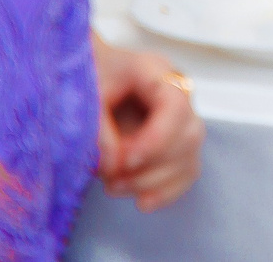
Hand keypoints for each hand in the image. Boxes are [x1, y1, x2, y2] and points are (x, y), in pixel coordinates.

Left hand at [92, 35, 203, 210]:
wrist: (82, 76)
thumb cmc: (83, 78)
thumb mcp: (84, 97)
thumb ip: (98, 130)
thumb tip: (112, 166)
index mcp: (155, 70)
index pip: (176, 106)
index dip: (156, 140)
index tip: (125, 162)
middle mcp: (178, 93)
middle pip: (189, 134)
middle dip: (152, 166)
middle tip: (111, 179)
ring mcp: (181, 118)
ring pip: (190, 156)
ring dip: (153, 181)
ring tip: (114, 187)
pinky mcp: (176, 141)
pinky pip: (187, 170)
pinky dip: (168, 190)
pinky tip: (142, 201)